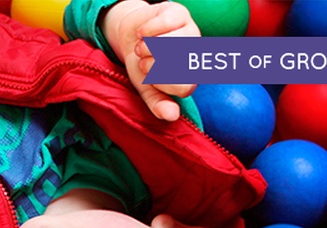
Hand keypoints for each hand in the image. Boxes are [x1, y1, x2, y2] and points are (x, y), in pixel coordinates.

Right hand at [103, 1, 199, 120]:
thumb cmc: (142, 64)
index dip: (162, 84)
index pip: (185, 88)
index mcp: (192, 75)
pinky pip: (165, 24)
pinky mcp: (179, 12)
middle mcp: (196, 53)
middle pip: (177, 66)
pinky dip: (147, 31)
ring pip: (172, 44)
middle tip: (144, 63)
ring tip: (142, 48)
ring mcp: (190, 30)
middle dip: (151, 66)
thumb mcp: (146, 89)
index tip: (150, 79)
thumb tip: (171, 116)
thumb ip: (158, 104)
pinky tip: (143, 33)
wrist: (130, 36)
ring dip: (148, 48)